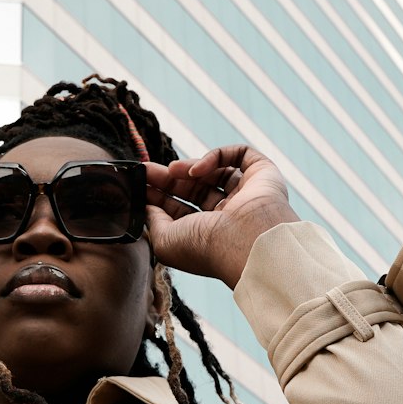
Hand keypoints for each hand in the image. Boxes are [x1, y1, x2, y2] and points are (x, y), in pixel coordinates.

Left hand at [144, 145, 298, 288]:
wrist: (243, 241)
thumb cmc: (205, 248)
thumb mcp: (164, 240)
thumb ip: (153, 221)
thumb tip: (148, 204)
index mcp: (210, 234)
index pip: (182, 210)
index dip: (160, 196)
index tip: (140, 184)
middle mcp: (230, 216)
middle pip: (195, 189)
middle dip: (168, 179)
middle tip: (146, 170)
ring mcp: (247, 195)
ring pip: (215, 172)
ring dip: (188, 168)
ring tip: (172, 170)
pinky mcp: (262, 174)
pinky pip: (240, 155)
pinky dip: (215, 157)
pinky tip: (198, 170)